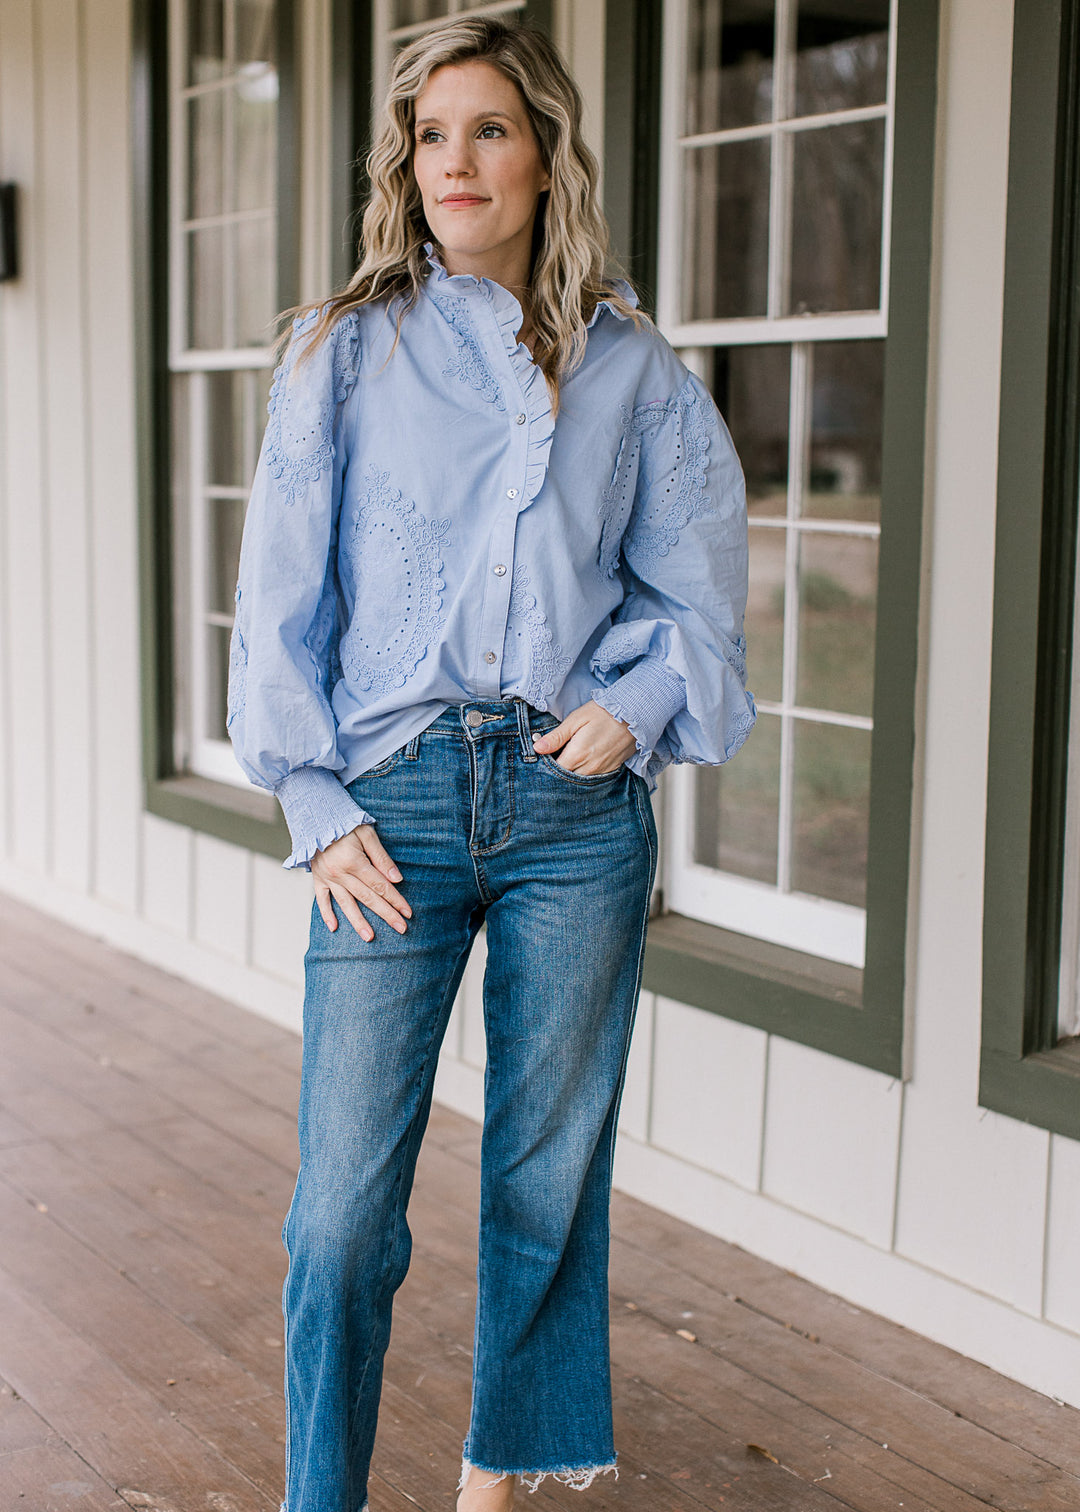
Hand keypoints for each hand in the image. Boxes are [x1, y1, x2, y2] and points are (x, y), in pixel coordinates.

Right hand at [310, 825, 411, 939]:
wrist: (315, 815)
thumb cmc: (344, 821)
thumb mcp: (367, 833)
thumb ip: (381, 857)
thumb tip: (396, 879)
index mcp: (354, 862)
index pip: (380, 886)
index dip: (396, 900)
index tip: (408, 913)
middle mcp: (340, 873)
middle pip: (368, 898)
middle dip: (386, 914)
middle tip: (401, 929)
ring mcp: (327, 877)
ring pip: (346, 904)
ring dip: (358, 922)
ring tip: (370, 937)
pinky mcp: (317, 878)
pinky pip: (322, 899)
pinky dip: (327, 914)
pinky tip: (334, 928)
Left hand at [531, 700, 637, 773]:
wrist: (635, 714)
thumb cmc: (604, 712)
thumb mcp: (576, 719)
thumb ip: (556, 737)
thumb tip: (537, 748)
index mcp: (577, 754)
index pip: (553, 771)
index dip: (546, 765)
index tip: (544, 756)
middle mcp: (589, 768)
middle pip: (565, 778)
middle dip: (557, 771)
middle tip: (555, 757)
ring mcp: (602, 771)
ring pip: (579, 780)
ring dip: (571, 773)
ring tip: (569, 758)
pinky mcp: (611, 770)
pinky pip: (593, 778)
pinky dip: (585, 772)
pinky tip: (583, 761)